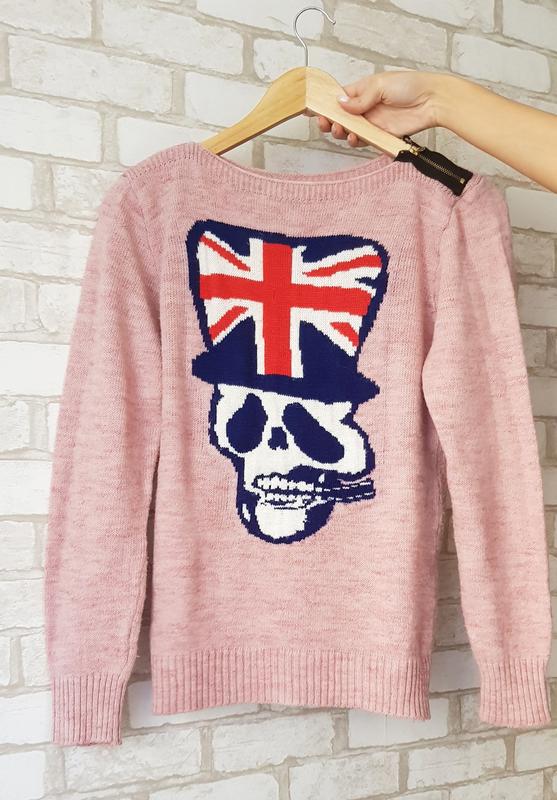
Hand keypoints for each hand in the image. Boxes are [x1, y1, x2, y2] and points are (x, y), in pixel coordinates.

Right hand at [305, 70, 447, 146]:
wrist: (431, 102)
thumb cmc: (410, 86)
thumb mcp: (380, 85)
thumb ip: (360, 98)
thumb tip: (340, 104)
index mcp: (362, 90)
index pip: (338, 98)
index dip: (325, 104)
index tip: (314, 110)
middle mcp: (364, 107)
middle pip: (340, 117)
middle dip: (330, 121)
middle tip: (326, 123)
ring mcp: (371, 122)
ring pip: (349, 131)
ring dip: (341, 132)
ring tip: (340, 130)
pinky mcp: (380, 135)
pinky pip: (363, 141)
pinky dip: (355, 141)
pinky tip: (353, 138)